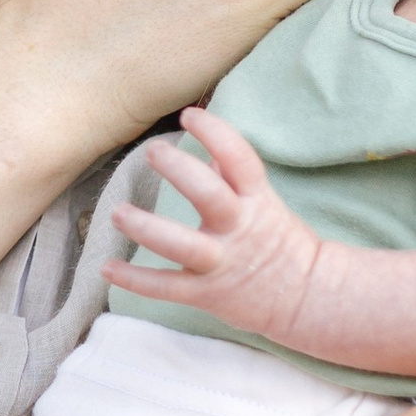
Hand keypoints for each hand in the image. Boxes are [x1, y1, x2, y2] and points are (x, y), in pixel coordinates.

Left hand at [104, 106, 324, 345]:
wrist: (308, 299)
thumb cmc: (284, 244)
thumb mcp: (267, 205)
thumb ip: (236, 180)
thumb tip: (210, 154)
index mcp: (257, 202)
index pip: (240, 159)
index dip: (216, 133)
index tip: (190, 115)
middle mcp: (239, 229)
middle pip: (209, 195)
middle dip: (179, 170)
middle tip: (151, 151)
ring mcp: (222, 263)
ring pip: (182, 244)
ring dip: (146, 228)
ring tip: (117, 213)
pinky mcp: (207, 294)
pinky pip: (166, 287)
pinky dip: (135, 280)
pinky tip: (106, 268)